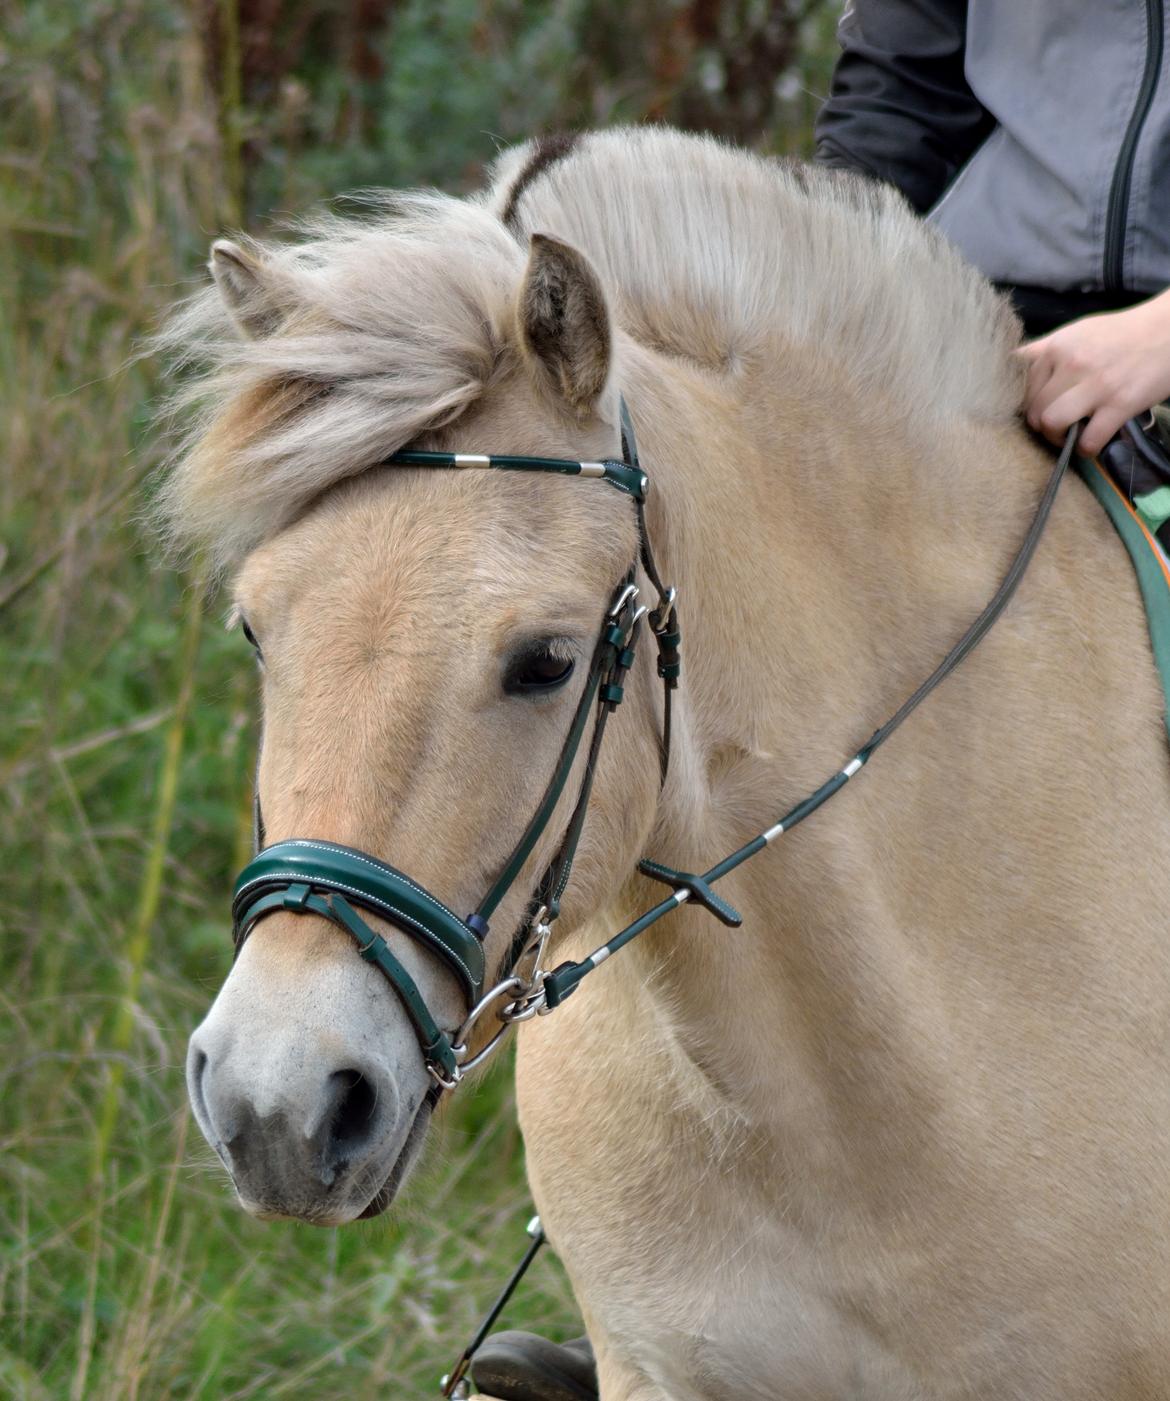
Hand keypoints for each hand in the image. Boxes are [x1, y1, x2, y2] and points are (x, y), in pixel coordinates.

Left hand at [1015, 288, 1169, 455]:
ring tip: (1068, 437)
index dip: (1026, 405)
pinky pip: (1088, 440)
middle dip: (1040, 426)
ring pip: (1052, 424)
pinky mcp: (1120, 404)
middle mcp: (1071, 363)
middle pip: (1033, 410)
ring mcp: (1096, 384)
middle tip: (1055, 428)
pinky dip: (1085, 449)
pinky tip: (1090, 443)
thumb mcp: (1077, 333)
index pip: (1018, 388)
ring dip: (1056, 439)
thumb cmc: (1121, 334)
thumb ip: (1045, 350)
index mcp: (1057, 346)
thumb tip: (1010, 365)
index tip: (1038, 411)